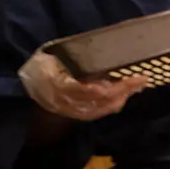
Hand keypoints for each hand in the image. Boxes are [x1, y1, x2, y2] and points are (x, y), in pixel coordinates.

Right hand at [17, 49, 144, 120]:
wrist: (28, 84)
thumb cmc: (42, 65)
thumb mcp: (53, 54)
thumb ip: (75, 58)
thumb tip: (104, 53)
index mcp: (59, 84)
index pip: (92, 91)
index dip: (114, 87)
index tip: (132, 77)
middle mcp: (66, 102)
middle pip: (101, 101)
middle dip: (123, 91)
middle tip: (141, 79)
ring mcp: (71, 110)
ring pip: (102, 108)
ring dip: (121, 98)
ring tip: (136, 86)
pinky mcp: (76, 115)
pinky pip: (98, 112)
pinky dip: (113, 104)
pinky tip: (123, 95)